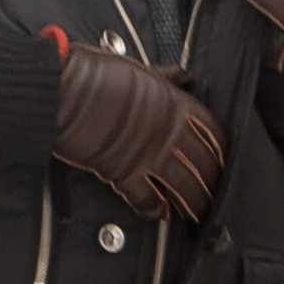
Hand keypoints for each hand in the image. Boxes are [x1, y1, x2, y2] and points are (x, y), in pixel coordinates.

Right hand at [51, 42, 225, 220]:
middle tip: (215, 195)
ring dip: (193, 203)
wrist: (60, 87)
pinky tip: (160, 214)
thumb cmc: (94, 72)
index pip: (212, 134)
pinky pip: (146, 198)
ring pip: (182, 186)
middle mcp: (167, 133)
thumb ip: (163, 77)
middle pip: (203, 166)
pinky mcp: (123, 171)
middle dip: (213, 184)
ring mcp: (147, 154)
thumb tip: (183, 73)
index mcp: (174, 105)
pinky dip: (154, 209)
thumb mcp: (137, 69)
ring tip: (197, 214)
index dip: (221, 152)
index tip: (222, 162)